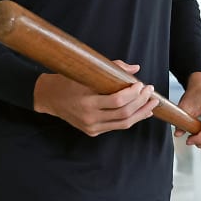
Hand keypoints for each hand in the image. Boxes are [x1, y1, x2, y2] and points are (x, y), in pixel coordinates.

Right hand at [33, 60, 157, 136]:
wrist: (49, 98)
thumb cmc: (68, 81)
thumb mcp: (86, 71)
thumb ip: (112, 68)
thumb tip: (135, 68)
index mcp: (87, 101)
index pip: (117, 101)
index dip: (133, 94)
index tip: (141, 84)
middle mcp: (90, 117)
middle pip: (123, 113)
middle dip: (141, 102)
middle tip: (150, 91)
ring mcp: (91, 127)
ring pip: (123, 123)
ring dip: (141, 113)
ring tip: (152, 103)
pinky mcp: (93, 132)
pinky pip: (117, 126)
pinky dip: (131, 119)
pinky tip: (141, 112)